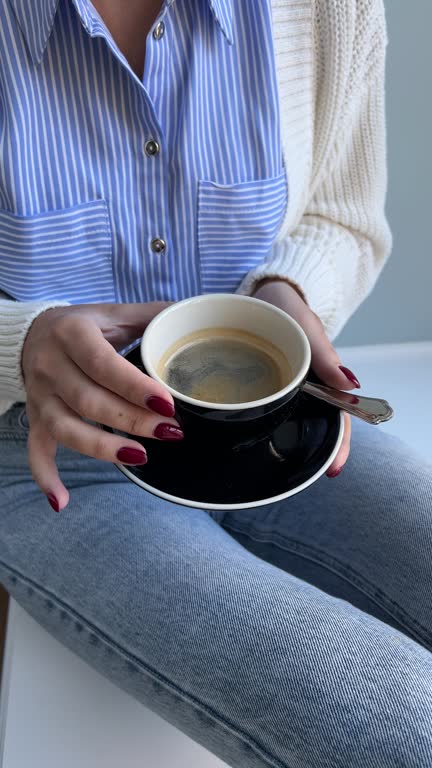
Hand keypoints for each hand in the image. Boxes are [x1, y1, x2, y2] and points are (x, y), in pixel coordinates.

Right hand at [22, 302, 183, 510]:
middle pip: (89, 401)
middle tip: (169, 432)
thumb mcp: (114, 313)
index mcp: (73, 334)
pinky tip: (63, 502)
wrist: (32, 333)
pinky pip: (37, 451)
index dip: (134, 387)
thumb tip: (196, 317)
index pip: (102, 364)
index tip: (166, 404)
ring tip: (140, 456)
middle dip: (132, 420)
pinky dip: (46, 478)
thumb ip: (152, 316)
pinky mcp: (36, 419)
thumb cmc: (84, 326)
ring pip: (66, 428)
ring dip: (102, 448)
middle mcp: (51, 366)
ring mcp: (41, 396)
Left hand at [252, 280, 360, 476]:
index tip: (334, 467)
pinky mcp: (261, 384)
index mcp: (320, 377)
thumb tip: (351, 386)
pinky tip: (252, 438)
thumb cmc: (286, 309)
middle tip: (309, 475)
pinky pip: (266, 407)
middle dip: (316, 450)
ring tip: (280, 467)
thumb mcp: (307, 328)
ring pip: (291, 419)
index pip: (337, 417)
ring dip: (290, 441)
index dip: (339, 444)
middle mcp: (302, 387)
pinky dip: (262, 424)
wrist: (261, 293)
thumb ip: (324, 356)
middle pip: (315, 424)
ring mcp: (282, 387)